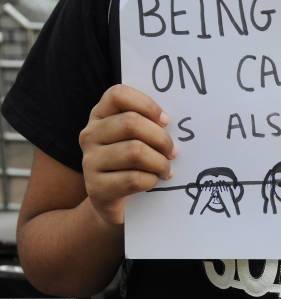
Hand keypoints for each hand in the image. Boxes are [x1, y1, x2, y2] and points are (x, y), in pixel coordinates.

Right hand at [79, 85, 174, 224]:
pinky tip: (153, 182)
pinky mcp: (96, 188)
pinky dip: (151, 180)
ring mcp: (89, 161)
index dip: (147, 105)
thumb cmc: (134, 164)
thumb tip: (171, 122)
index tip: (166, 121)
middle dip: (161, 138)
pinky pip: (133, 179)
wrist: (115, 204)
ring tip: (166, 169)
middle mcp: (90, 135)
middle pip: (131, 123)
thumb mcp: (139, 138)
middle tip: (173, 152)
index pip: (118, 94)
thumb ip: (149, 124)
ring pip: (134, 152)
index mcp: (100, 115)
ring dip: (160, 162)